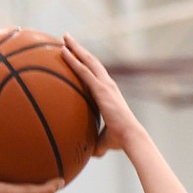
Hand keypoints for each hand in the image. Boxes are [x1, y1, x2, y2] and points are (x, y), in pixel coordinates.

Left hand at [60, 33, 139, 156]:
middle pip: (92, 61)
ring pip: (87, 60)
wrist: (130, 136)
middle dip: (79, 49)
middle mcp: (108, 84)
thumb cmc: (119, 140)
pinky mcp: (101, 88)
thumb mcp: (104, 140)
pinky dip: (73, 60)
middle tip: (68, 39)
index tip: (78, 56)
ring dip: (75, 48)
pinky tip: (63, 52)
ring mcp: (105, 84)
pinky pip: (83, 71)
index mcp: (109, 93)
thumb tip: (90, 155)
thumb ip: (96, 143)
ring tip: (64, 37)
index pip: (97, 74)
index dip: (87, 64)